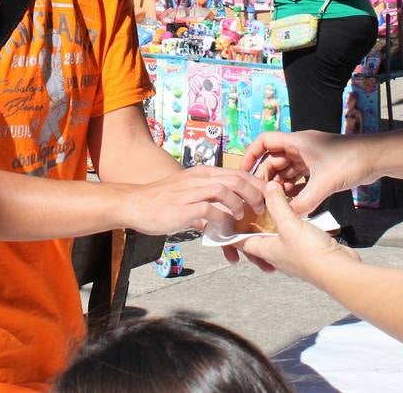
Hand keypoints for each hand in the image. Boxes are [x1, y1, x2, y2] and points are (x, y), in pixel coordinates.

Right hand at [121, 166, 267, 236]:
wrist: (135, 204)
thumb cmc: (163, 202)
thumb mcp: (190, 195)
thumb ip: (210, 204)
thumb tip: (228, 225)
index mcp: (203, 173)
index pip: (237, 172)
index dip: (256, 184)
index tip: (267, 198)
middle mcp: (199, 178)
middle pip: (236, 178)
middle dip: (255, 194)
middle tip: (261, 210)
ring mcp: (191, 191)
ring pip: (225, 190)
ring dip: (239, 205)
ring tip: (242, 218)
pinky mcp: (183, 207)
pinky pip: (208, 210)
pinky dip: (220, 220)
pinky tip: (223, 230)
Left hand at [229, 181, 359, 283]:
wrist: (338, 269)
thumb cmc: (309, 252)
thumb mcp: (289, 223)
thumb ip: (277, 204)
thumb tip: (268, 186)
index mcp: (266, 251)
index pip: (242, 242)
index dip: (234, 230)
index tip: (229, 217)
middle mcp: (277, 256)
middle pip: (260, 240)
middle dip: (255, 226)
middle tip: (252, 209)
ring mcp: (293, 256)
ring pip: (278, 239)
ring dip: (275, 226)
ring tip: (274, 210)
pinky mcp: (308, 252)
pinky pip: (295, 238)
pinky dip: (292, 228)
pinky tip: (297, 218)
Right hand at [241, 130, 371, 217]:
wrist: (376, 158)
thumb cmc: (350, 160)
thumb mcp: (324, 183)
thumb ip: (304, 201)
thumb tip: (288, 216)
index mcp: (297, 141)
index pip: (264, 141)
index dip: (251, 155)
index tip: (244, 173)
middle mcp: (301, 147)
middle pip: (274, 158)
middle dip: (267, 176)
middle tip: (263, 196)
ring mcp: (311, 157)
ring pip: (287, 169)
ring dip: (281, 184)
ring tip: (278, 202)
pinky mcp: (321, 166)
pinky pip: (300, 176)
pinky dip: (295, 188)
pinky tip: (295, 202)